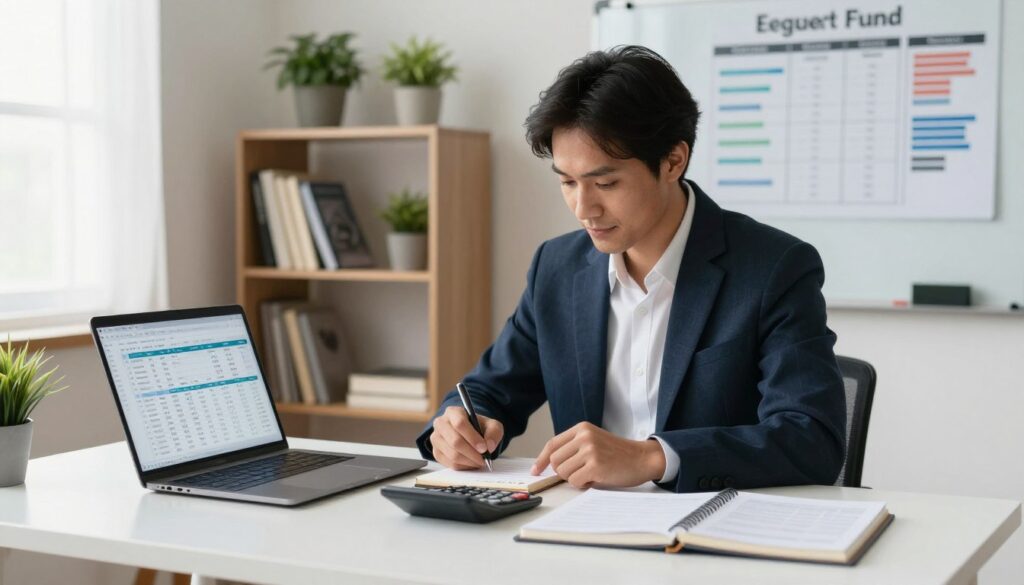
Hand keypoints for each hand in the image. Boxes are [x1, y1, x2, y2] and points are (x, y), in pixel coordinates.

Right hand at [429, 406, 504, 469]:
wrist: (469, 433)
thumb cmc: (479, 427)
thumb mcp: (492, 425)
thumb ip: (494, 432)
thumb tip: (489, 446)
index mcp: (453, 412)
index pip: (460, 423)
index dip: (473, 437)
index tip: (484, 448)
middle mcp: (441, 423)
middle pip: (455, 441)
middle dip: (472, 453)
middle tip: (484, 459)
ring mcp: (436, 438)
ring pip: (452, 455)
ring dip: (469, 461)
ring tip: (480, 461)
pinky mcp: (436, 452)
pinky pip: (449, 464)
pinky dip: (464, 466)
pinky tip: (472, 463)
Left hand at [531, 422, 665, 488]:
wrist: (642, 458)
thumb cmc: (618, 453)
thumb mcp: (594, 440)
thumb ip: (574, 447)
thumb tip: (550, 464)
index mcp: (581, 428)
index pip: (552, 444)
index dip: (542, 459)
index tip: (536, 470)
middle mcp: (584, 436)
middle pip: (555, 461)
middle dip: (563, 472)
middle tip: (579, 473)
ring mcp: (589, 450)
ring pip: (563, 473)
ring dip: (574, 479)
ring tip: (590, 474)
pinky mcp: (595, 465)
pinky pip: (575, 481)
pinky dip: (582, 484)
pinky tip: (596, 478)